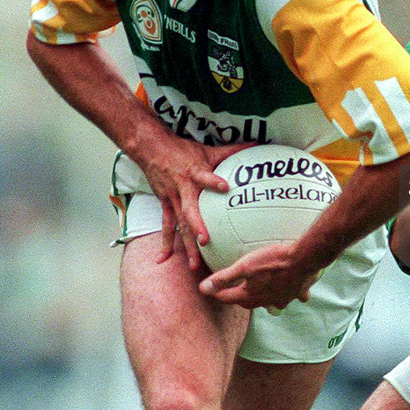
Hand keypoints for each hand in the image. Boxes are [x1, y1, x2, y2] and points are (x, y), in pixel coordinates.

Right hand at [133, 137, 253, 268]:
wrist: (152, 149)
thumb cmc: (184, 150)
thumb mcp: (208, 149)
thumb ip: (232, 150)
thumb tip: (258, 144)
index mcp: (195, 173)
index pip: (205, 177)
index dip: (214, 181)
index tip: (226, 187)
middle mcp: (183, 189)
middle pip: (190, 211)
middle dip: (197, 227)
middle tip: (205, 241)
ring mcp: (173, 199)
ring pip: (180, 226)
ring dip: (186, 246)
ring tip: (194, 265)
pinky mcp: (165, 205)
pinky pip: (167, 227)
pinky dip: (165, 244)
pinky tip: (163, 259)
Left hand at [198, 243, 320, 309]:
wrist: (304, 259)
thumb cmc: (273, 261)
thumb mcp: (244, 266)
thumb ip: (224, 277)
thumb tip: (202, 288)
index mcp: (250, 296)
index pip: (228, 297)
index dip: (217, 293)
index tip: (211, 290)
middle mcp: (266, 301)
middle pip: (248, 302)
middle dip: (239, 297)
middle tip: (233, 290)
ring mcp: (283, 299)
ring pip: (270, 303)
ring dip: (264, 300)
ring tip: (263, 294)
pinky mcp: (297, 293)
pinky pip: (293, 296)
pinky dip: (290, 294)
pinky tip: (292, 288)